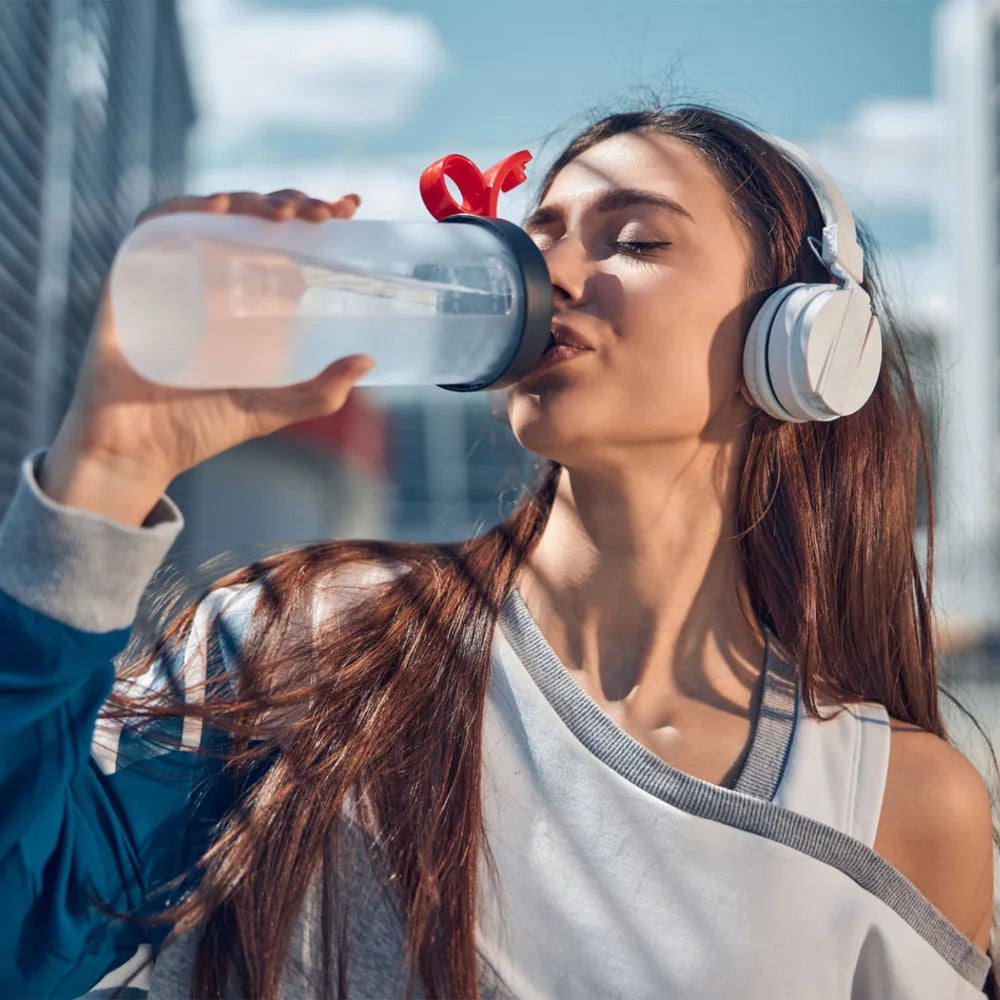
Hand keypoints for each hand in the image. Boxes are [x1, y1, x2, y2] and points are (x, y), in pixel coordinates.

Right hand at [41, 190, 373, 525]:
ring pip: (208, 213)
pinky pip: (152, 228)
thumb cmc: (201, 429)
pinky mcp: (131, 279)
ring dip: (248, 201)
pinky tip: (220, 208)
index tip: (349, 207)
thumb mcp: (273, 409)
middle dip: (289, 203)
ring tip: (284, 213)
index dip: (312, 213)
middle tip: (322, 213)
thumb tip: (368, 360)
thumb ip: (320, 392)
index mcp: (245, 300)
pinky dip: (183, 209)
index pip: (282, 239)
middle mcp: (210, 279)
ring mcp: (171, 275)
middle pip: (250, 219)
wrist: (138, 452)